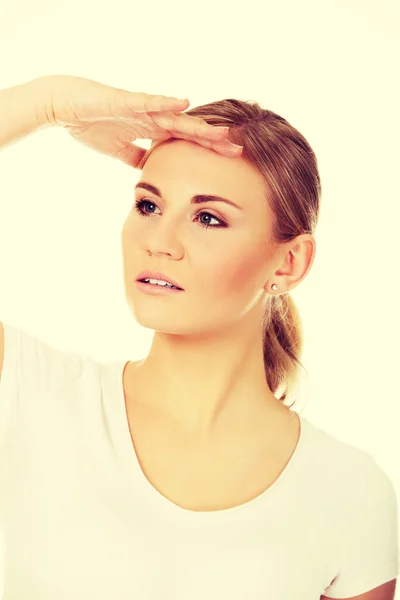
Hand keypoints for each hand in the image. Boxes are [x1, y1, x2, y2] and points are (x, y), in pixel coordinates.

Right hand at [37, 74, 241, 167]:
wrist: (65, 107)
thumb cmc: (91, 124)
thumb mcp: (119, 150)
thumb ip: (137, 157)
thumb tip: (150, 171)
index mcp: (151, 130)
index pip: (185, 141)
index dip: (207, 149)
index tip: (229, 159)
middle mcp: (152, 118)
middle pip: (188, 130)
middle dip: (212, 140)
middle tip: (238, 149)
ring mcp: (141, 109)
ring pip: (175, 117)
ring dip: (198, 125)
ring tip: (221, 131)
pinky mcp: (125, 101)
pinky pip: (147, 102)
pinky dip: (164, 103)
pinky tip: (183, 103)